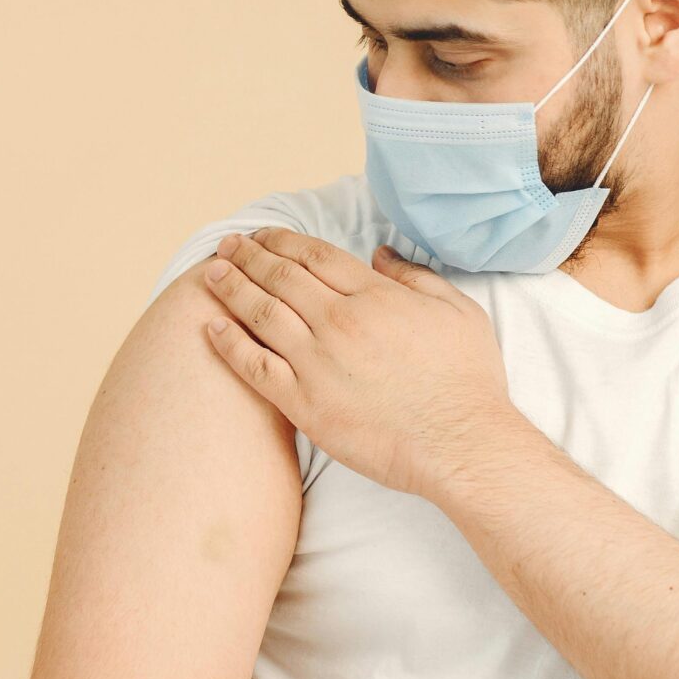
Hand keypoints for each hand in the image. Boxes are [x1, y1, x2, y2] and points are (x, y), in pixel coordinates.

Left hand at [198, 230, 523, 498]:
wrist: (461, 443)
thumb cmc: (467, 382)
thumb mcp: (457, 311)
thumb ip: (416, 277)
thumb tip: (381, 255)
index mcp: (375, 296)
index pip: (315, 256)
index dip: (283, 241)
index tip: (263, 235)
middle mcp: (339, 321)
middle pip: (281, 277)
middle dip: (248, 256)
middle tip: (226, 245)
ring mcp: (318, 362)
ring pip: (262, 313)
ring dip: (231, 288)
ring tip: (210, 275)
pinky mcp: (305, 404)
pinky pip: (255, 367)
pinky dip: (230, 344)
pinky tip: (212, 328)